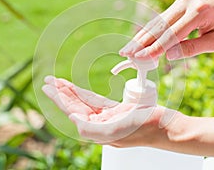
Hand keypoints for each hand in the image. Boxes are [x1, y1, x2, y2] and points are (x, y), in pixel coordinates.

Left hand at [42, 76, 178, 146]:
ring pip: (84, 102)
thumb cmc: (143, 129)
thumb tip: (73, 118)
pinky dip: (86, 94)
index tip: (48, 86)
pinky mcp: (116, 110)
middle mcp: (100, 125)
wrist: (165, 127)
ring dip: (71, 91)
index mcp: (97, 131)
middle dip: (62, 93)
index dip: (59, 98)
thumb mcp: (115, 131)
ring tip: (58, 82)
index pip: (73, 111)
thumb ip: (90, 128)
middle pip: (76, 105)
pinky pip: (96, 100)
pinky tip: (77, 90)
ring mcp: (107, 117)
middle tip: (49, 81)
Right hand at [119, 0, 213, 59]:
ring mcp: (181, 1)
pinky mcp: (178, 3)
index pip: (172, 34)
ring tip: (128, 49)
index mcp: (199, 12)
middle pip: (159, 26)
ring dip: (141, 37)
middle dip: (141, 42)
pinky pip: (161, 19)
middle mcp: (187, 2)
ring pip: (157, 22)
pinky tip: (139, 41)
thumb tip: (168, 55)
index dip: (155, 48)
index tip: (140, 58)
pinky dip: (150, 31)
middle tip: (125, 53)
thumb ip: (191, 48)